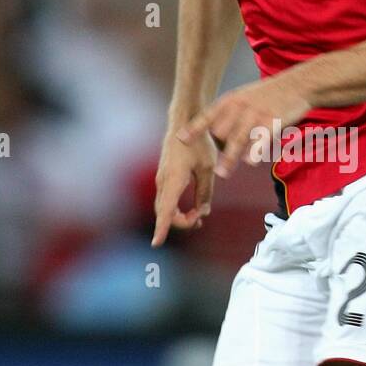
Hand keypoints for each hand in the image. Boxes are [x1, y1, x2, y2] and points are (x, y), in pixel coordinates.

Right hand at [151, 130, 216, 246]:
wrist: (184, 122)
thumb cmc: (198, 142)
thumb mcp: (208, 167)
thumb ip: (205, 191)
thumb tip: (203, 212)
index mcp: (174, 180)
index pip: (166, 210)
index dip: (161, 228)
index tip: (157, 243)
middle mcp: (163, 181)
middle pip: (166, 213)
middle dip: (181, 222)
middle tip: (200, 220)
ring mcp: (162, 179)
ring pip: (165, 207)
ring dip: (179, 216)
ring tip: (198, 219)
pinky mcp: (164, 176)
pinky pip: (167, 199)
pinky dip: (176, 208)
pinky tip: (192, 209)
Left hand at [176, 69, 314, 180]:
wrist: (297, 84)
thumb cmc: (269, 95)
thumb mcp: (245, 96)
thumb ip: (230, 114)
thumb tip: (216, 136)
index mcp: (231, 100)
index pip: (207, 116)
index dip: (194, 129)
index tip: (181, 140)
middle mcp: (240, 107)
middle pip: (220, 133)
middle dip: (219, 148)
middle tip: (221, 161)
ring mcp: (256, 115)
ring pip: (237, 141)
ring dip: (229, 159)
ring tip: (221, 174)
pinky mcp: (272, 123)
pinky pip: (260, 142)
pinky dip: (254, 153)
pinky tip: (251, 163)